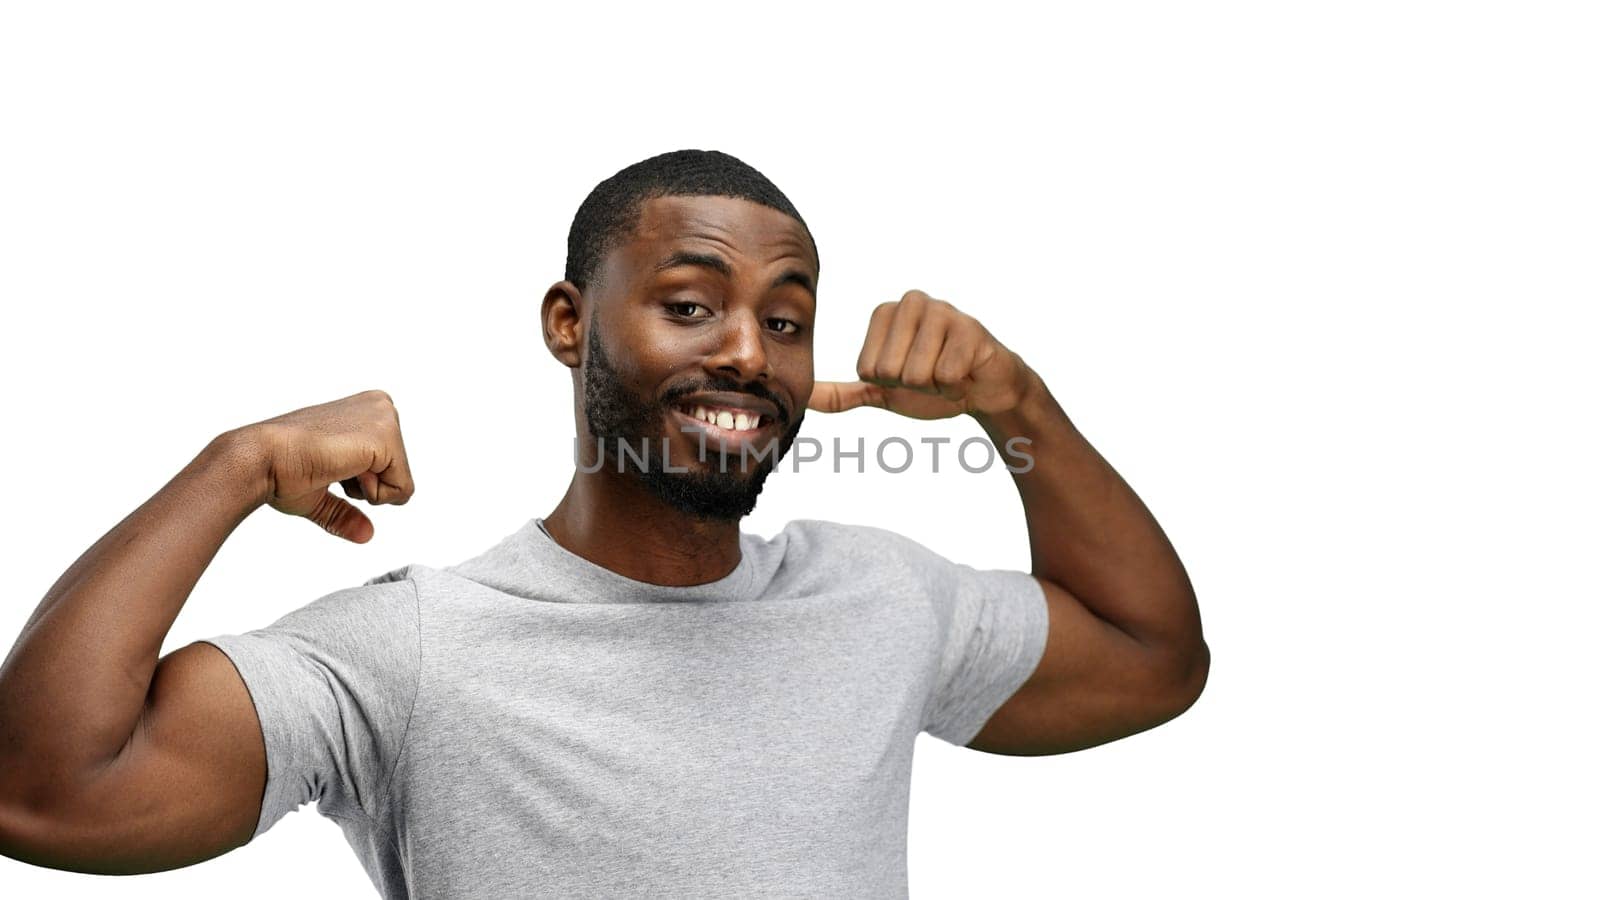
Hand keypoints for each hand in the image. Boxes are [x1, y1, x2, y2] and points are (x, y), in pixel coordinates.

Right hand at [236, 389, 416, 542]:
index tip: (327, 467)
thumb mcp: (320, 494)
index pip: (388, 468)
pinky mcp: (387, 435)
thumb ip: (345, 511)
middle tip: (330, 468)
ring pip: (402, 483)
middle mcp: (382, 407)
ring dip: (367, 490)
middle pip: (399, 474)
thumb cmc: (280, 471)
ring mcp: (386, 417)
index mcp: (367, 413)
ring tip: (334, 466)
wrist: (260, 459)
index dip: (358, 484)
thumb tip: (367, 535)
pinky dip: (373, 494)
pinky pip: (402, 490)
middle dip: (365, 487)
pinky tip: (342, 468)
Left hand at [808, 290, 1031, 419]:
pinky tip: (966, 373)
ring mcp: (943, 311)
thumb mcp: (883, 391)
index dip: (890, 383)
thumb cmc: (932, 386)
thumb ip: (843, 393)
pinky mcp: (970, 328)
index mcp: (885, 313)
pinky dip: (957, 386)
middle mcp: (911, 302)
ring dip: (936, 386)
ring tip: (949, 371)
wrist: (985, 389)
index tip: (910, 373)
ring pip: (917, 374)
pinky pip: (947, 375)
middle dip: (912, 385)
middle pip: (888, 370)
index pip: (867, 368)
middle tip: (932, 373)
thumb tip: (804, 399)